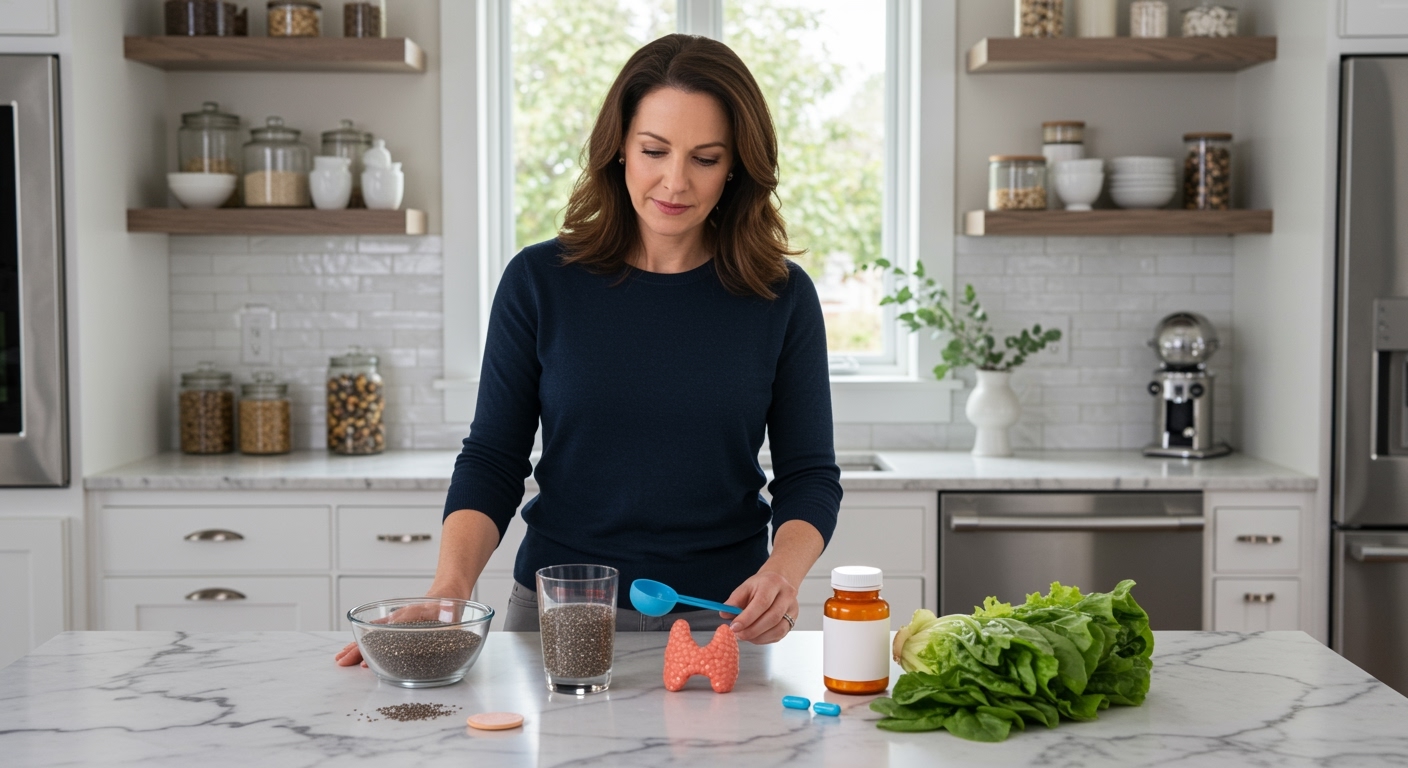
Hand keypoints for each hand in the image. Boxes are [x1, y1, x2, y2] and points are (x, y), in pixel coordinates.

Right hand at [334, 585, 471, 666]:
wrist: (447, 592)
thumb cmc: (450, 607)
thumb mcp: (452, 615)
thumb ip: (450, 620)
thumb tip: (451, 621)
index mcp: (412, 616)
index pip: (388, 633)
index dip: (376, 649)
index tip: (364, 662)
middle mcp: (399, 618)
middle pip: (374, 635)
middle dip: (357, 649)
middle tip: (343, 661)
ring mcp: (395, 620)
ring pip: (371, 633)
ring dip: (356, 646)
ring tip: (341, 658)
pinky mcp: (395, 622)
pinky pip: (376, 631)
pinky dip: (364, 641)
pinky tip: (355, 650)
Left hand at [722, 571, 798, 644]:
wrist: (778, 583)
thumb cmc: (760, 586)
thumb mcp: (745, 587)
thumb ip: (734, 600)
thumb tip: (724, 613)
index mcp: (773, 583)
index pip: (762, 602)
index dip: (747, 617)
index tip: (734, 627)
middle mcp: (787, 595)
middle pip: (772, 617)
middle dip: (752, 630)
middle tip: (738, 634)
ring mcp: (792, 609)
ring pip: (778, 629)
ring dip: (758, 637)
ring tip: (745, 636)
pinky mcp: (793, 621)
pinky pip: (779, 635)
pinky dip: (765, 639)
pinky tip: (755, 636)